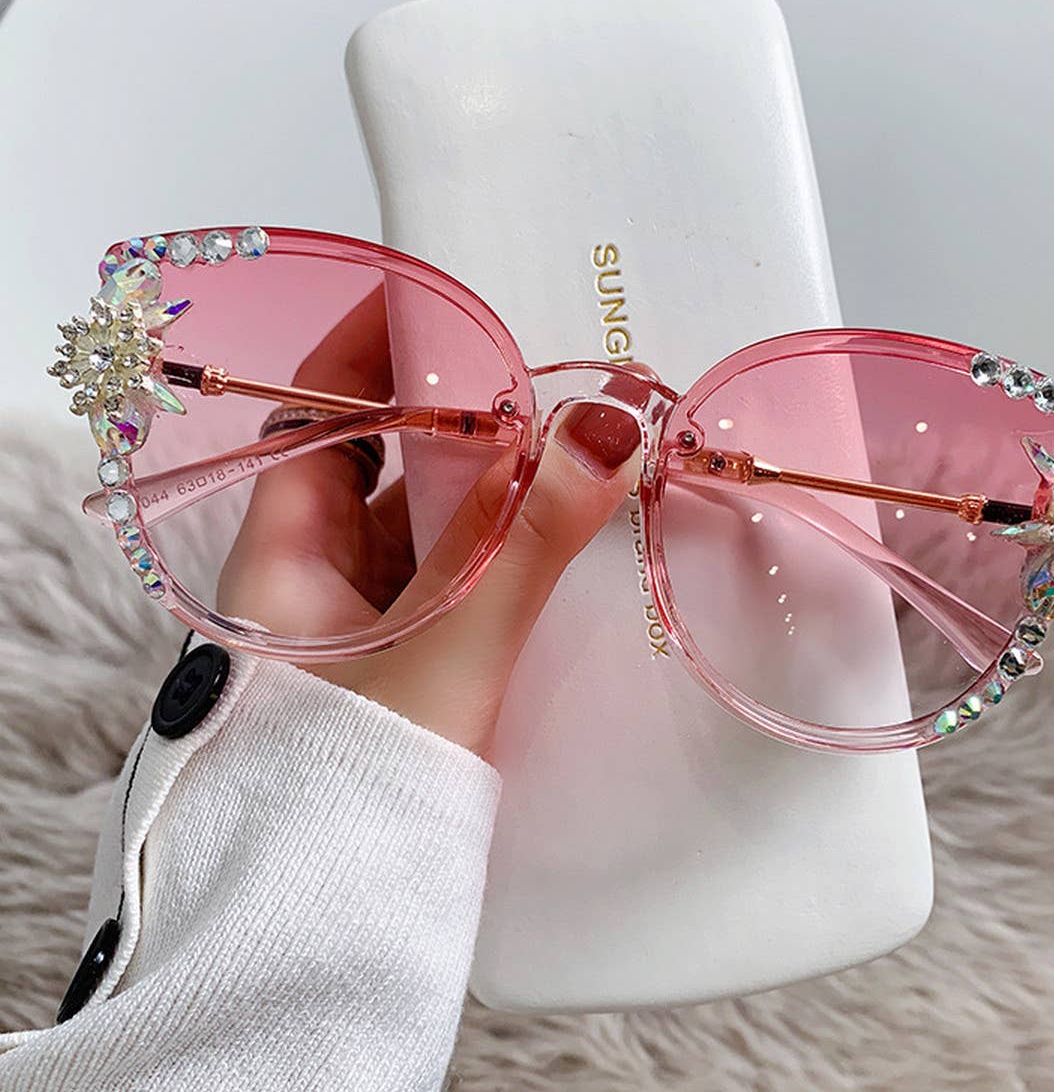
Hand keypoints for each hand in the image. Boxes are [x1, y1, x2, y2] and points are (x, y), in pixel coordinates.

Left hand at [216, 288, 641, 755]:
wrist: (332, 925)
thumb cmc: (352, 789)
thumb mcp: (447, 645)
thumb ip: (524, 540)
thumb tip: (602, 430)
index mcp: (283, 557)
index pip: (318, 415)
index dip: (370, 350)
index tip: (437, 296)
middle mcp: (314, 582)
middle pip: (384, 462)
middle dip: (459, 415)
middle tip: (538, 370)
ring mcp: (364, 625)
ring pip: (427, 524)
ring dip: (491, 486)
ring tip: (566, 440)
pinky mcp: (410, 666)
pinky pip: (457, 578)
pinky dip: (502, 550)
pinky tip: (558, 538)